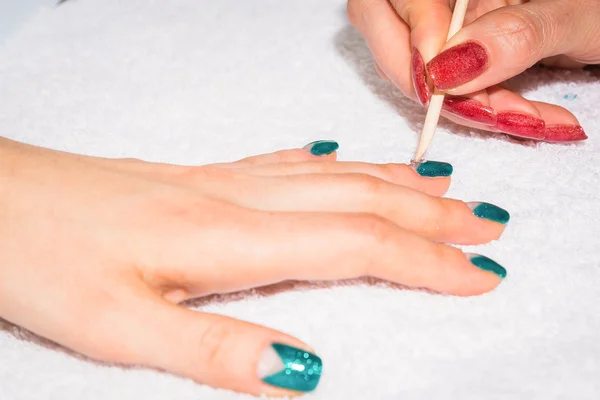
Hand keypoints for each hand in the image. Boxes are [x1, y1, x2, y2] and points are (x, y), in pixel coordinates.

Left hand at [0, 137, 508, 396]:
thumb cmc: (43, 259)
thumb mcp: (120, 328)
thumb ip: (216, 350)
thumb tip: (304, 374)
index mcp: (229, 237)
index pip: (357, 244)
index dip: (425, 261)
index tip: (480, 276)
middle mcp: (237, 198)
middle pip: (359, 197)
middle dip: (430, 213)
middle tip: (487, 224)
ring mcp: (219, 180)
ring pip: (330, 173)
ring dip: (393, 180)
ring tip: (443, 185)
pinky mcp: (198, 175)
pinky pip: (283, 162)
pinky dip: (329, 161)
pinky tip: (339, 158)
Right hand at [347, 0, 597, 141]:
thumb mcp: (583, 13)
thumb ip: (519, 31)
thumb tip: (450, 69)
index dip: (411, 35)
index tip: (445, 79)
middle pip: (388, 32)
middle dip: (428, 84)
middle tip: (483, 110)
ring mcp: (454, 23)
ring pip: (418, 68)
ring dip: (465, 105)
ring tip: (528, 119)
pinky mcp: (465, 54)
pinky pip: (448, 87)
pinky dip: (483, 110)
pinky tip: (528, 118)